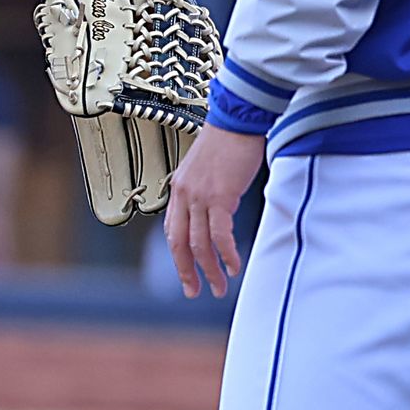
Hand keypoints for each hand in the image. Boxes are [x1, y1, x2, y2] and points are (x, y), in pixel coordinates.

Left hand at [166, 125, 264, 297]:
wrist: (238, 118)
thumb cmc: (229, 139)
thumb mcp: (208, 168)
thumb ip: (206, 190)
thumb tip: (217, 209)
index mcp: (179, 187)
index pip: (171, 229)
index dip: (178, 255)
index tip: (187, 272)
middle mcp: (184, 193)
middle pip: (179, 243)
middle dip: (187, 271)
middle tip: (195, 291)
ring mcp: (200, 195)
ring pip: (199, 244)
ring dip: (210, 269)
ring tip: (220, 286)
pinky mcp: (220, 196)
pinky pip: (220, 235)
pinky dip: (226, 254)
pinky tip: (234, 266)